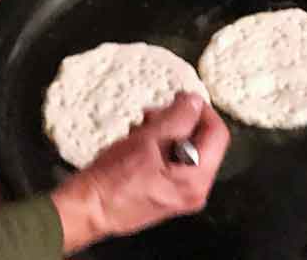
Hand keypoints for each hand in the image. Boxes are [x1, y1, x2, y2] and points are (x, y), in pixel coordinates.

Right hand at [50, 92, 228, 252]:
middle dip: (178, 121)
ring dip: (164, 131)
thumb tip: (195, 101)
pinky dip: (158, 146)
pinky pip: (172, 160)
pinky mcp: (167, 191)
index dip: (200, 110)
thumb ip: (177, 118)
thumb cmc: (114, 178)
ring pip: (185, 148)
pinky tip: (136, 143)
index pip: (217, 134)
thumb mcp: (147, 140)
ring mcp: (181, 192)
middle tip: (151, 114)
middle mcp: (194, 189)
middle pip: (202, 141)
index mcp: (195, 178)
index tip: (180, 97)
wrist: (89, 208)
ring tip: (139, 129)